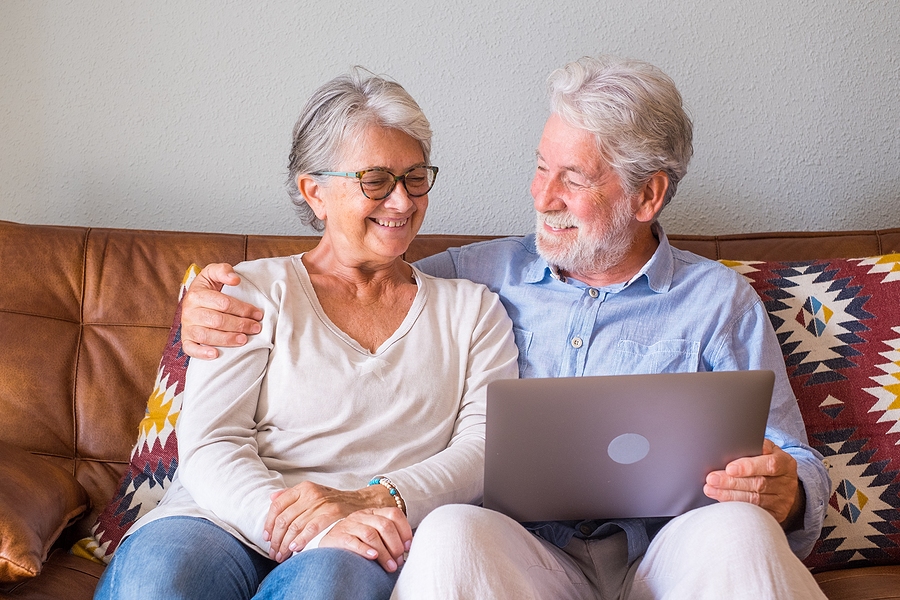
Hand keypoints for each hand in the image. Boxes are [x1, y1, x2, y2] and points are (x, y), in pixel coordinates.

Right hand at [181, 263, 263, 358]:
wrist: (194, 300)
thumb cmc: (208, 287)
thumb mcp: (213, 273)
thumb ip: (223, 271)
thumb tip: (235, 279)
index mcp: (197, 295)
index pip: (223, 303)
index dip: (243, 309)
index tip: (258, 314)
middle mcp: (189, 311)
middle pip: (217, 321)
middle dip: (240, 325)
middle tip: (256, 328)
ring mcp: (187, 327)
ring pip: (206, 336)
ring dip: (227, 339)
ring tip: (244, 340)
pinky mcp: (186, 339)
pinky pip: (190, 349)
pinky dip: (202, 353)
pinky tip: (216, 354)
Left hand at [263, 481, 393, 561]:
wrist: (361, 502)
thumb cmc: (333, 502)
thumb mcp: (312, 493)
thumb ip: (291, 495)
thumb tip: (271, 498)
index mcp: (303, 488)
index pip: (278, 506)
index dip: (269, 524)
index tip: (267, 538)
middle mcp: (311, 493)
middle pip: (284, 519)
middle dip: (276, 539)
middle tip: (274, 552)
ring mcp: (322, 503)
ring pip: (295, 526)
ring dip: (285, 544)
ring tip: (282, 555)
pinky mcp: (332, 513)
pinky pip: (311, 528)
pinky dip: (301, 540)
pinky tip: (295, 549)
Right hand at [320, 508, 412, 572]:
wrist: (329, 546)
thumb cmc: (356, 543)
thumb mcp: (373, 535)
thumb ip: (388, 537)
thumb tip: (407, 549)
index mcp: (373, 513)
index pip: (394, 513)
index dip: (404, 530)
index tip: (408, 547)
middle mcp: (362, 516)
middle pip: (384, 525)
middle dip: (395, 545)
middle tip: (398, 561)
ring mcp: (349, 525)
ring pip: (371, 534)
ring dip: (384, 552)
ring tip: (390, 567)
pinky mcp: (337, 537)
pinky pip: (352, 541)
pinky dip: (364, 549)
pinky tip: (373, 556)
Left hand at [704, 439, 803, 526]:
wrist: (782, 482)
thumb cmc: (766, 461)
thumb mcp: (766, 450)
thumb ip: (753, 448)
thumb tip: (730, 447)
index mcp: (786, 463)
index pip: (769, 464)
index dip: (749, 467)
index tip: (729, 468)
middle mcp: (786, 483)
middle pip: (758, 484)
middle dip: (732, 482)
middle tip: (712, 479)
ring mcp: (783, 500)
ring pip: (754, 500)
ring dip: (729, 495)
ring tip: (710, 489)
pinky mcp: (777, 514)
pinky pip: (755, 512)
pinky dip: (736, 506)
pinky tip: (721, 500)